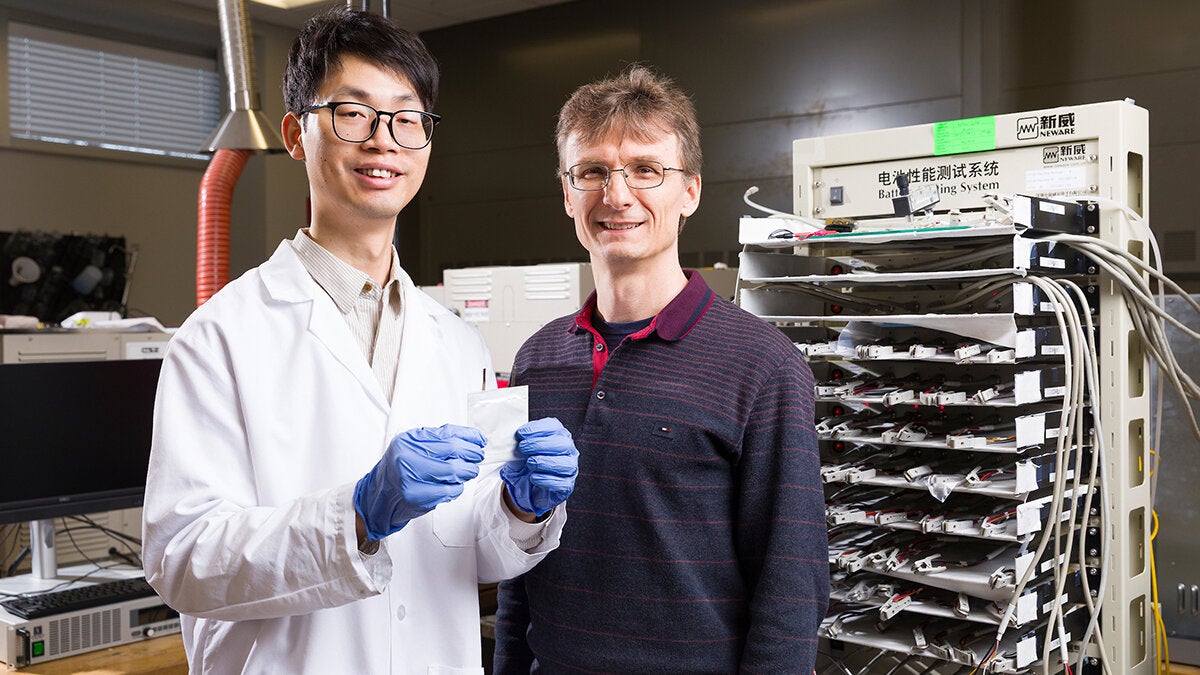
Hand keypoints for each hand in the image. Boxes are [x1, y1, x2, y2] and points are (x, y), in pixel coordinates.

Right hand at [354, 424, 485, 540]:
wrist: (381, 494)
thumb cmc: (401, 468)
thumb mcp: (414, 446)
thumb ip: (439, 439)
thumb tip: (473, 438)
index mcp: (408, 441)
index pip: (447, 434)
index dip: (469, 437)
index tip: (480, 440)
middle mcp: (407, 457)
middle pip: (453, 451)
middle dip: (472, 454)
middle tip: (478, 456)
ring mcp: (411, 478)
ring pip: (453, 472)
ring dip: (467, 471)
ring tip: (469, 470)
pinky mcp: (417, 497)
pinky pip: (448, 490)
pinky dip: (457, 487)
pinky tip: (455, 485)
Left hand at [501, 418, 578, 516]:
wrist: (529, 485)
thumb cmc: (528, 462)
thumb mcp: (522, 449)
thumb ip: (519, 441)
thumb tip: (509, 438)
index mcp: (559, 435)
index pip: (554, 427)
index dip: (537, 429)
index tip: (520, 433)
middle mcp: (568, 450)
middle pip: (562, 444)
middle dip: (540, 444)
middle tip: (523, 448)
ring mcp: (570, 468)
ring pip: (566, 464)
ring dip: (545, 462)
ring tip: (530, 463)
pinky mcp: (567, 485)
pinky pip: (562, 483)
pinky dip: (546, 480)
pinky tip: (534, 477)